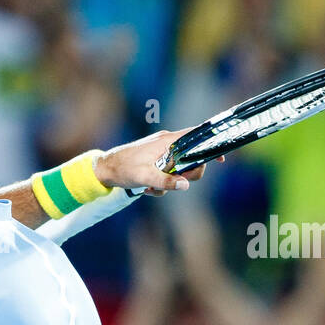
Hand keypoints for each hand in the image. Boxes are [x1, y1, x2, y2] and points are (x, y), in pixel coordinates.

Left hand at [94, 129, 220, 195]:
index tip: (221, 158)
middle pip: (191, 158)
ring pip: (178, 168)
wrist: (103, 169)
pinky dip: (160, 182)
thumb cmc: (122, 169)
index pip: (196, 135)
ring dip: (169, 182)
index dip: (210, 144)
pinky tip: (147, 188)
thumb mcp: (145, 177)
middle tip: (172, 185)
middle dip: (185, 176)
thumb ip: (166, 181)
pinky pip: (167, 171)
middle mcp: (166, 143)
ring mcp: (160, 151)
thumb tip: (186, 186)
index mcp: (167, 141)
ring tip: (151, 188)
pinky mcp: (155, 159)